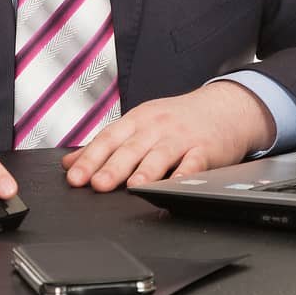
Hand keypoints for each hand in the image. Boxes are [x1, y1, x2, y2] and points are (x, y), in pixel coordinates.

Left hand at [60, 82, 275, 191]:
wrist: (225, 107)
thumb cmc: (178, 119)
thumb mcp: (139, 124)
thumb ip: (105, 144)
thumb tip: (69, 162)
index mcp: (137, 121)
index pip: (108, 139)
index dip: (90, 159)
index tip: (74, 177)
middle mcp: (157, 127)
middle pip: (132, 148)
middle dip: (113, 167)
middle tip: (97, 185)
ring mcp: (181, 137)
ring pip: (160, 155)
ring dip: (146, 171)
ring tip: (134, 187)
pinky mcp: (205, 149)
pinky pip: (194, 163)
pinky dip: (184, 174)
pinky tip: (176, 185)